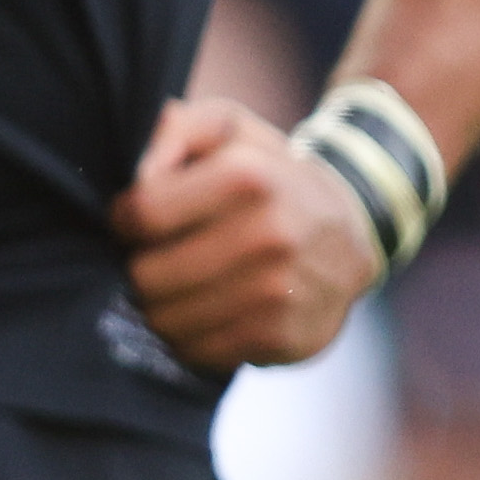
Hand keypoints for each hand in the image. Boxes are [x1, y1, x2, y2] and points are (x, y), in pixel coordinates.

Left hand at [114, 97, 384, 373]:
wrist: (353, 234)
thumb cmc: (269, 178)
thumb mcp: (229, 129)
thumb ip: (174, 128)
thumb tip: (138, 172)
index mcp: (248, 176)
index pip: (141, 214)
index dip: (125, 219)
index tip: (140, 220)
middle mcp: (267, 235)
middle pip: (145, 275)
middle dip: (143, 266)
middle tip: (164, 257)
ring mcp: (276, 291)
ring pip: (164, 321)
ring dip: (163, 306)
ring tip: (185, 286)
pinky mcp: (279, 336)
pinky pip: (196, 352)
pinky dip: (191, 337)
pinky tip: (210, 312)